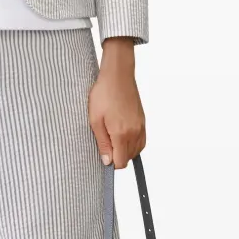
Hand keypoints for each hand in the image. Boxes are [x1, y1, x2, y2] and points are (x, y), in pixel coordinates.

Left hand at [88, 38, 145, 167]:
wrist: (118, 76)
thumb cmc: (104, 94)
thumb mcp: (95, 120)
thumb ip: (102, 143)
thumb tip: (107, 161)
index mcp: (121, 134)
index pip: (121, 162)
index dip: (111, 162)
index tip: (104, 154)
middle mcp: (135, 132)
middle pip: (129, 158)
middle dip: (118, 156)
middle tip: (106, 143)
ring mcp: (141, 126)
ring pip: (136, 150)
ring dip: (125, 150)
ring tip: (113, 138)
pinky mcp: (143, 121)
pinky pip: (141, 141)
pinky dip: (133, 143)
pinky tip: (122, 136)